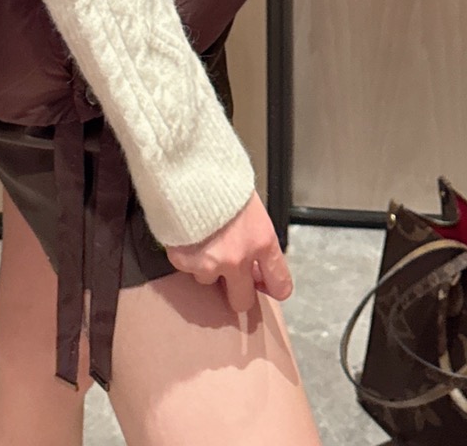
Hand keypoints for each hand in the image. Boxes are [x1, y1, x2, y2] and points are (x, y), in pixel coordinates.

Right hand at [163, 188, 293, 314]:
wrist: (189, 166)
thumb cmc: (222, 178)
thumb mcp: (252, 208)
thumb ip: (256, 240)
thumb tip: (255, 264)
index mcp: (262, 241)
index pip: (280, 284)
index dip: (272, 288)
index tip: (264, 285)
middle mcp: (239, 259)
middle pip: (242, 301)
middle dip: (236, 291)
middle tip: (229, 275)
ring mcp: (210, 264)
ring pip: (210, 281)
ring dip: (207, 266)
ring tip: (203, 239)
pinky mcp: (185, 262)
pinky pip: (187, 269)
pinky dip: (187, 256)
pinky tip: (188, 235)